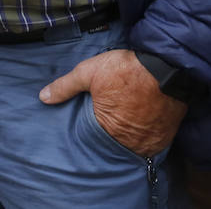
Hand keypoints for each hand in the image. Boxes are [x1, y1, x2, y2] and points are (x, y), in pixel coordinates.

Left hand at [39, 48, 186, 155]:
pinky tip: (141, 122)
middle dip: (110, 134)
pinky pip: (153, 142)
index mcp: (108, 129)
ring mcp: (152, 141)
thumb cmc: (126, 69)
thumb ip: (65, 87)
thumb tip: (43, 97)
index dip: (91, 128)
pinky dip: (146, 135)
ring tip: (126, 121)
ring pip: (135, 145)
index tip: (93, 119)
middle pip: (115, 143)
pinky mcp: (167, 135)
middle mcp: (132, 142)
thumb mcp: (89, 72)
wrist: (168, 66)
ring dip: (129, 137)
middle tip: (111, 120)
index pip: (93, 138)